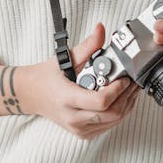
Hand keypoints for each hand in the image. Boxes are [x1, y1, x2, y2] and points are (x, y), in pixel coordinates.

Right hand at [14, 23, 140, 138]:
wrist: (31, 95)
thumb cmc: (46, 77)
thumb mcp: (64, 58)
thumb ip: (87, 45)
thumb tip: (101, 30)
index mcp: (67, 98)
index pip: (100, 102)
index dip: (117, 90)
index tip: (124, 78)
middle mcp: (73, 118)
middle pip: (111, 114)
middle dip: (126, 97)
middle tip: (132, 82)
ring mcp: (78, 129)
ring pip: (113, 122)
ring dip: (126, 105)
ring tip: (130, 89)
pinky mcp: (83, 133)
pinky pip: (108, 126)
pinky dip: (119, 113)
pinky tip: (121, 99)